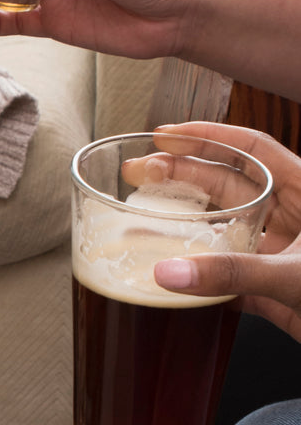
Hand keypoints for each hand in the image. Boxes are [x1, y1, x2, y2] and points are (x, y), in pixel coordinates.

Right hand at [134, 123, 300, 341]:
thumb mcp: (296, 277)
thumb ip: (233, 274)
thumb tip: (168, 273)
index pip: (252, 149)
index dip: (208, 136)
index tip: (166, 134)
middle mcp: (290, 218)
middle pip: (226, 183)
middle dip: (181, 174)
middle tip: (139, 172)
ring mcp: (279, 253)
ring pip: (221, 227)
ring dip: (182, 222)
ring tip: (140, 213)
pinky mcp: (271, 290)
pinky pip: (224, 275)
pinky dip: (196, 275)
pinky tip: (168, 273)